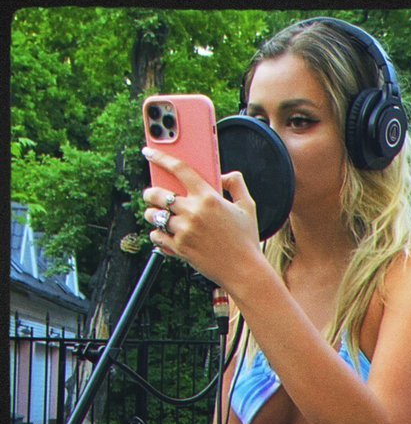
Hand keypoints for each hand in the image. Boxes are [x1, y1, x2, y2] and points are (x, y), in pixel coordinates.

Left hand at [142, 147, 261, 288]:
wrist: (244, 270)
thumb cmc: (247, 239)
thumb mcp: (248, 206)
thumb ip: (236, 184)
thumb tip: (223, 175)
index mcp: (209, 197)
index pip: (179, 169)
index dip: (161, 157)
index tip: (149, 152)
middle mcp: (193, 212)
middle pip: (157, 194)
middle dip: (151, 193)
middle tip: (152, 195)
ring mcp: (184, 231)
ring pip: (154, 215)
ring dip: (152, 214)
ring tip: (158, 216)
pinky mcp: (179, 248)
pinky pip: (156, 236)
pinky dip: (157, 234)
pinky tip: (163, 233)